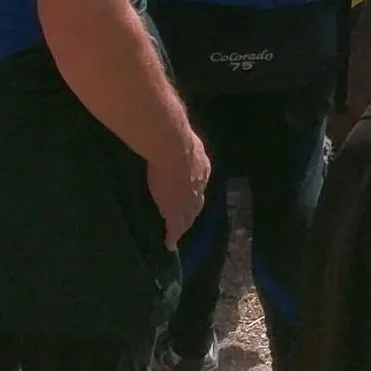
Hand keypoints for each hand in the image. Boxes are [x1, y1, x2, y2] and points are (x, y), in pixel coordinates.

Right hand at [151, 127, 211, 249]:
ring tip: (177, 232)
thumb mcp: (181, 137)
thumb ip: (177, 138)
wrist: (171, 146)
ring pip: (188, 216)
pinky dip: (172, 236)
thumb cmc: (173, 136)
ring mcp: (188, 200)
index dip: (192, 189)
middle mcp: (199, 184)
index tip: (186, 193)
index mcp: (201, 165)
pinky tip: (168, 244)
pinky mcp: (175, 211)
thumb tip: (168, 126)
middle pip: (196, 202)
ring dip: (183, 224)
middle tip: (185, 219)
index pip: (197, 182)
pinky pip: (175, 228)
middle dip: (191, 209)